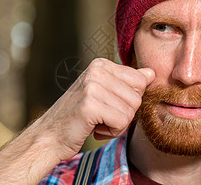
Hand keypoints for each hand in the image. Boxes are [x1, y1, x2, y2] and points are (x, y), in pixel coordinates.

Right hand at [38, 58, 154, 160]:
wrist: (49, 136)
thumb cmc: (79, 117)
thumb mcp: (105, 94)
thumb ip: (128, 83)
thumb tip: (151, 73)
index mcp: (101, 64)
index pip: (140, 81)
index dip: (128, 101)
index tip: (107, 105)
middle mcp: (97, 70)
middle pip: (137, 97)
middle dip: (124, 114)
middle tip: (101, 116)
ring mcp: (92, 86)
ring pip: (131, 111)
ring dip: (117, 125)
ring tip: (96, 122)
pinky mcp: (90, 105)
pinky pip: (122, 122)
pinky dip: (112, 132)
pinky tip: (93, 128)